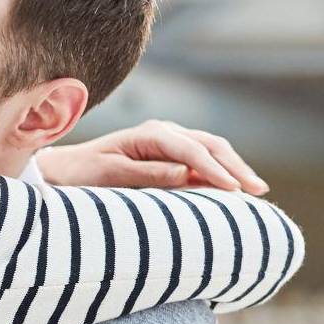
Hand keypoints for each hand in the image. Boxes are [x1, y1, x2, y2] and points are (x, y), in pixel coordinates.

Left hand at [36, 120, 268, 194]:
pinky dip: (222, 171)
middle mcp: (164, 132)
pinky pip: (203, 159)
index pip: (192, 150)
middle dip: (236, 167)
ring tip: (255, 190)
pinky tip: (235, 187)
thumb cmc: (84, 172)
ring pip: (212, 149)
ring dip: (234, 167)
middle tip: (258, 191)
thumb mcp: (111, 174)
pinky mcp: (170, 154)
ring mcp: (169, 141)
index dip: (215, 169)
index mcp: (150, 134)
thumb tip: (187, 173)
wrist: (66, 168)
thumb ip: (148, 173)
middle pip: (210, 145)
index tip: (234, 190)